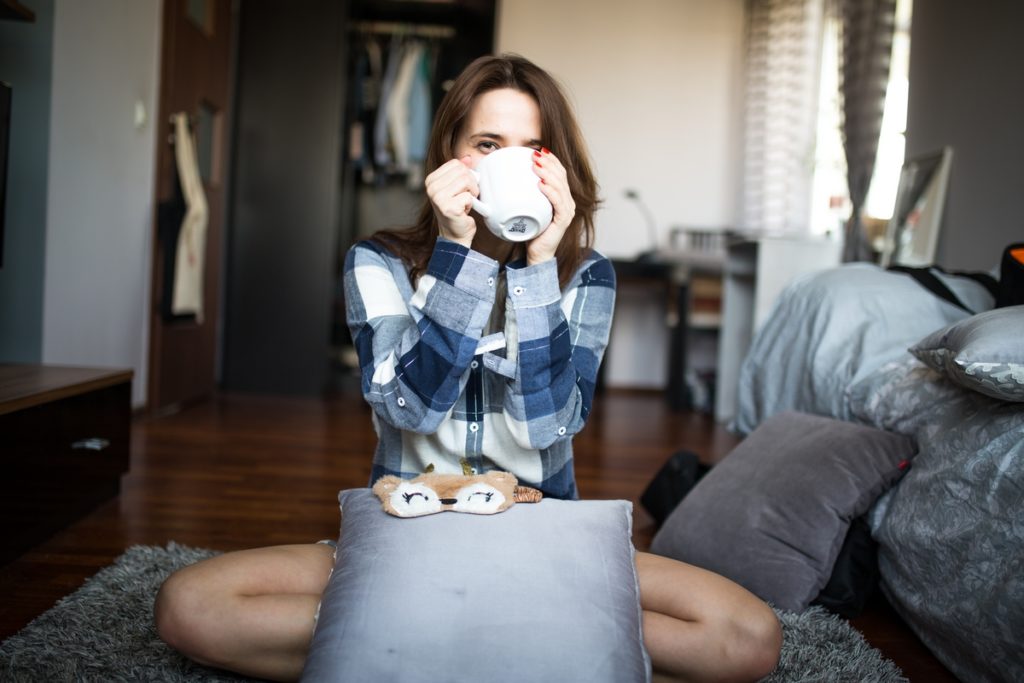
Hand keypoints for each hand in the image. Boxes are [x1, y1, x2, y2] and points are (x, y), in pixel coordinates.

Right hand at [424, 156, 477, 246]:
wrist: (455, 234)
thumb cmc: (457, 210)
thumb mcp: (457, 187)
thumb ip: (460, 171)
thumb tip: (467, 158)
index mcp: (431, 180)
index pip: (456, 163)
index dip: (465, 175)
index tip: (462, 188)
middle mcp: (432, 188)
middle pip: (463, 171)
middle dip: (470, 184)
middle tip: (465, 197)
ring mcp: (438, 198)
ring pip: (467, 181)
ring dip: (472, 194)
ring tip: (465, 203)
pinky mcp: (448, 208)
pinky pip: (469, 197)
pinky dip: (471, 204)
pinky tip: (464, 211)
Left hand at [527, 148, 575, 265]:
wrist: (536, 254)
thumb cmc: (530, 231)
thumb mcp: (526, 208)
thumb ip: (522, 193)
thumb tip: (505, 177)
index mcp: (561, 196)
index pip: (559, 172)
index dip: (551, 160)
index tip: (538, 150)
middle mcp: (567, 202)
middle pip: (561, 176)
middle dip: (548, 163)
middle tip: (534, 155)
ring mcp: (567, 211)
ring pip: (560, 186)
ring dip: (548, 173)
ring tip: (535, 166)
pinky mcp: (563, 220)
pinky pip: (558, 203)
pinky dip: (550, 192)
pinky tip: (541, 184)